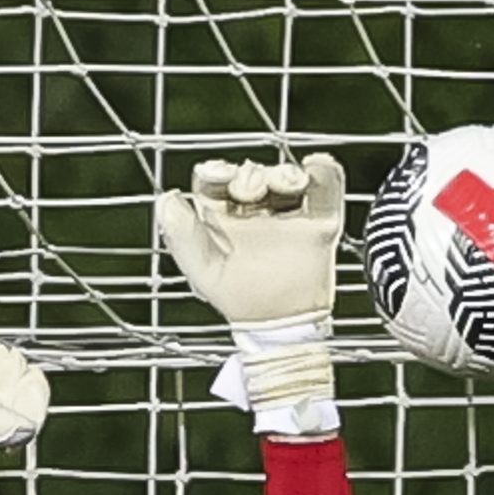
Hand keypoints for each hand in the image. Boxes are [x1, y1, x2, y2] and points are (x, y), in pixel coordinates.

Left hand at [155, 152, 348, 331]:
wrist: (282, 326)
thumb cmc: (240, 301)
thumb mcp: (203, 272)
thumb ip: (182, 236)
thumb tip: (167, 199)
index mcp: (223, 217)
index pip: (215, 181)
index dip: (216, 171)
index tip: (218, 175)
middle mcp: (255, 210)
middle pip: (251, 174)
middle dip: (251, 175)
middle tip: (252, 191)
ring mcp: (289, 213)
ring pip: (286, 176)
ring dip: (285, 173)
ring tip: (289, 185)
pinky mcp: (320, 221)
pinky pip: (326, 187)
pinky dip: (323, 171)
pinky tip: (316, 167)